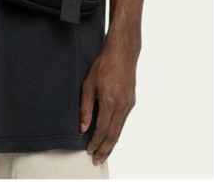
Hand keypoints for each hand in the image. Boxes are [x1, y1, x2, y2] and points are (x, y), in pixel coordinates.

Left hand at [80, 41, 136, 164]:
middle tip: (97, 160)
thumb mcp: (88, 84)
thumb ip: (86, 107)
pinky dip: (116, 132)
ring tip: (103, 153)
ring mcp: (128, 104)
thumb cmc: (103, 64)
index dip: (95, 142)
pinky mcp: (131, 101)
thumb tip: (83, 127)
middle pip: (113, 134)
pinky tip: (110, 136)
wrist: (122, 53)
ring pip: (120, 130)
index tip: (89, 150)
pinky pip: (123, 121)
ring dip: (111, 143)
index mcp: (110, 100)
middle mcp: (122, 105)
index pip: (102, 129)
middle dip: (105, 149)